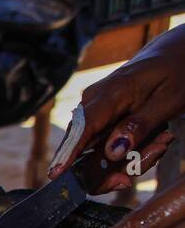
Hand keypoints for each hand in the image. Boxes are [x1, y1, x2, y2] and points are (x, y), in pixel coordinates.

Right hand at [47, 27, 184, 192]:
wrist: (174, 52)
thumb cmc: (176, 70)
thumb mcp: (169, 99)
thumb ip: (140, 125)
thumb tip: (113, 152)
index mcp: (110, 94)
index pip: (82, 129)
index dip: (68, 154)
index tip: (55, 175)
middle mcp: (93, 104)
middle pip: (88, 150)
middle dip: (119, 166)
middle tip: (157, 153)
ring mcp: (94, 112)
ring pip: (99, 154)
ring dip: (132, 158)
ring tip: (162, 142)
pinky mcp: (100, 120)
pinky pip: (106, 147)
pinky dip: (130, 152)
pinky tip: (153, 141)